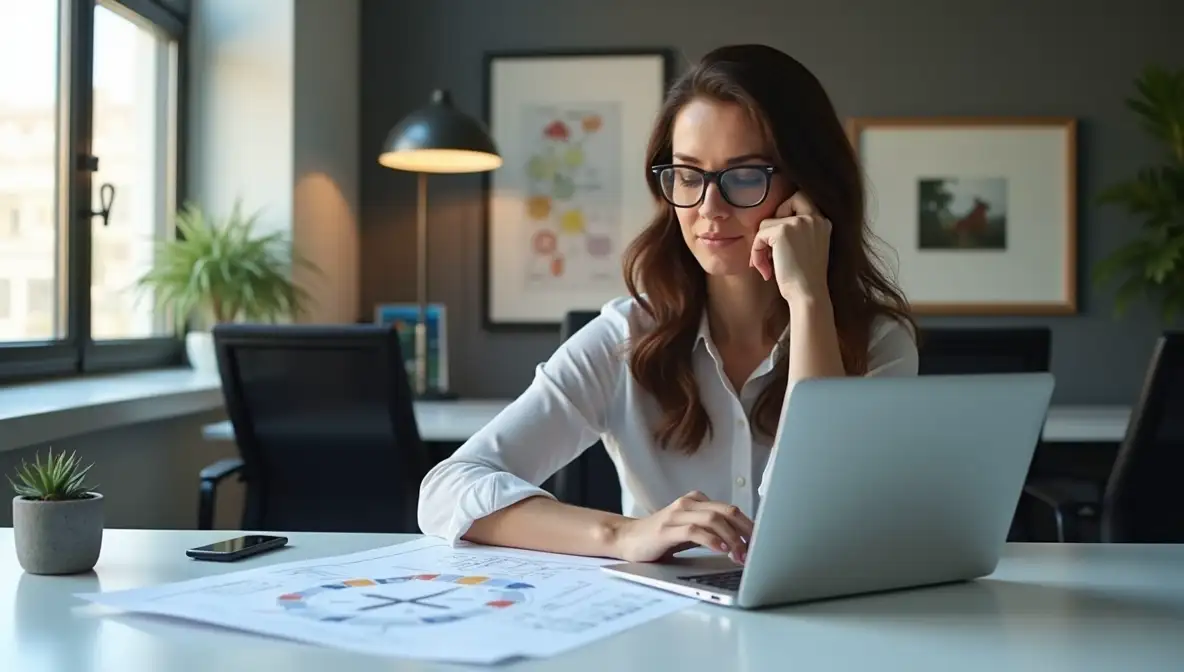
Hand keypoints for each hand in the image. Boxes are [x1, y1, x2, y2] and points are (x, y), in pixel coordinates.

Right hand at [612, 491, 753, 563]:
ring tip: (741, 555)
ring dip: (732, 538)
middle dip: (745, 531)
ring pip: (713, 519)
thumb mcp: (690, 532)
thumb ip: (711, 531)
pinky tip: (722, 550)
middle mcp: (687, 504)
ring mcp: (676, 515)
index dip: (748, 525)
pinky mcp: (666, 529)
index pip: (730, 509)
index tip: (762, 542)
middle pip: (726, 511)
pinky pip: (694, 531)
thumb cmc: (660, 538)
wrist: (627, 539)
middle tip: (756, 549)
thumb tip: (743, 543)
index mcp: (696, 501)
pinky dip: (712, 540)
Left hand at [750, 190, 831, 302]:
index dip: (787, 212)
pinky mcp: (783, 230)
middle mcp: (814, 218)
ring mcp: (799, 222)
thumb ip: (798, 232)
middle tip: (771, 247)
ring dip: (761, 246)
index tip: (780, 238)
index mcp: (823, 222)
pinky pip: (759, 235)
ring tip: (767, 266)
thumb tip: (769, 226)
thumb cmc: (805, 279)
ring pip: (767, 224)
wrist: (808, 294)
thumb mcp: (809, 248)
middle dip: (774, 223)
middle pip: (787, 202)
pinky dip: (756, 253)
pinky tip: (766, 270)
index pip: (802, 199)